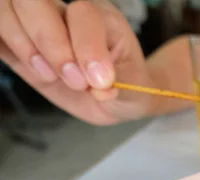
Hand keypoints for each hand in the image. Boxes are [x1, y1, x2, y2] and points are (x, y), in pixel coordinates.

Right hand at [0, 0, 154, 124]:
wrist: (111, 96)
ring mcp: (36, 24)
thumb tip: (99, 89)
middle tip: (74, 80)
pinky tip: (25, 64)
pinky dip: (1, 42)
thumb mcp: (132, 90)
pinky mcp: (15, 43)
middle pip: (34, 0)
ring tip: (50, 77)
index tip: (99, 81)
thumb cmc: (124, 86)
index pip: (83, 13)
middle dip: (48, 41)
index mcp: (99, 16)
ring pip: (6, 8)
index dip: (87, 47)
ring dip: (23, 45)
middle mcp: (64, 12)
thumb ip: (116, 88)